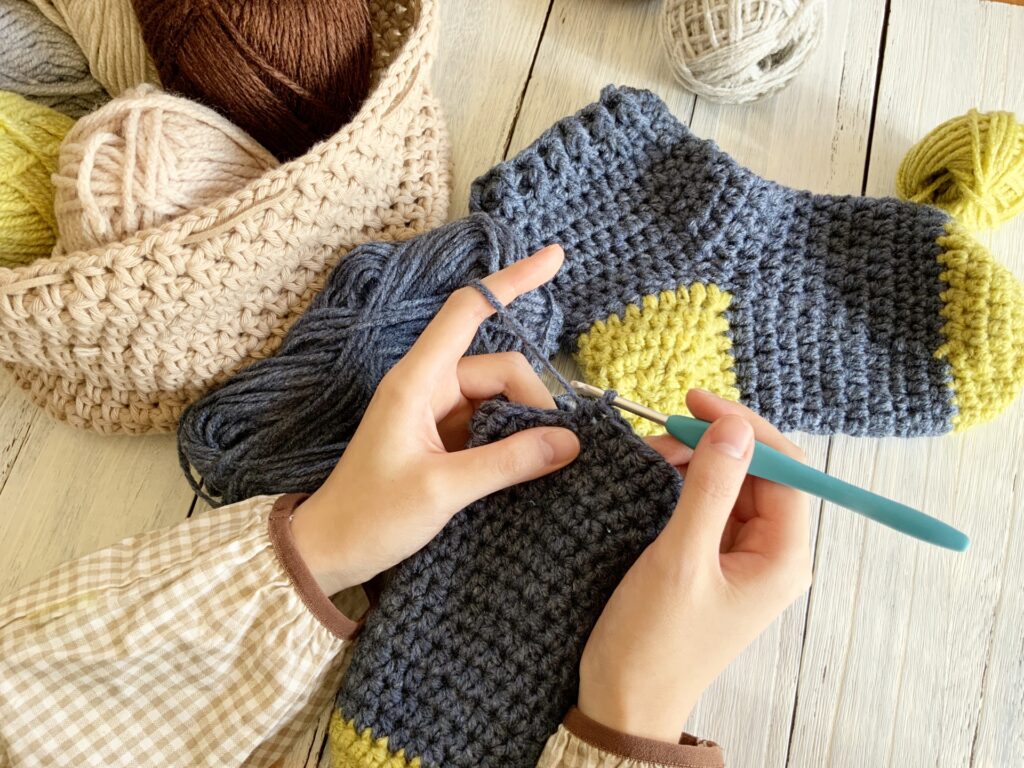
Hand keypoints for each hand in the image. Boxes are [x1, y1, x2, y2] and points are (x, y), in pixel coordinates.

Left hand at [290, 245, 580, 595]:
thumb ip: (507, 462)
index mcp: (417, 381)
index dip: (512, 280)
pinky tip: (526, 467)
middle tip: (555, 454)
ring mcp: (435, 413)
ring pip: (499, 399)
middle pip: (501, 368)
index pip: (468, 311)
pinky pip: (489, 424)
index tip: (555, 258)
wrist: (329, 552)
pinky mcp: (441, 439)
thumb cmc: (370, 517)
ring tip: (540, 467)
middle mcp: (427, 387)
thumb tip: (568, 441)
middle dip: (534, 402)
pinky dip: (511, 440)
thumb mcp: (443, 490)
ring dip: (525, 424)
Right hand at [578, 390, 812, 741]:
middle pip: (759, 472)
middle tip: (660, 431)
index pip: (786, 468)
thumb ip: (709, 489)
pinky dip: (681, 484)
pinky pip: (708, 505)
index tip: (695, 402)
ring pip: (729, 484)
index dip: (744, 428)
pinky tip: (651, 475)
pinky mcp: (712, 561)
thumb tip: (733, 428)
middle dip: (712, 444)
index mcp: (782, 557)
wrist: (622, 702)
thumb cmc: (653, 644)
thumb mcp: (679, 559)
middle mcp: (770, 554)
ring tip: (648, 454)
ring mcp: (741, 558)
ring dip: (692, 461)